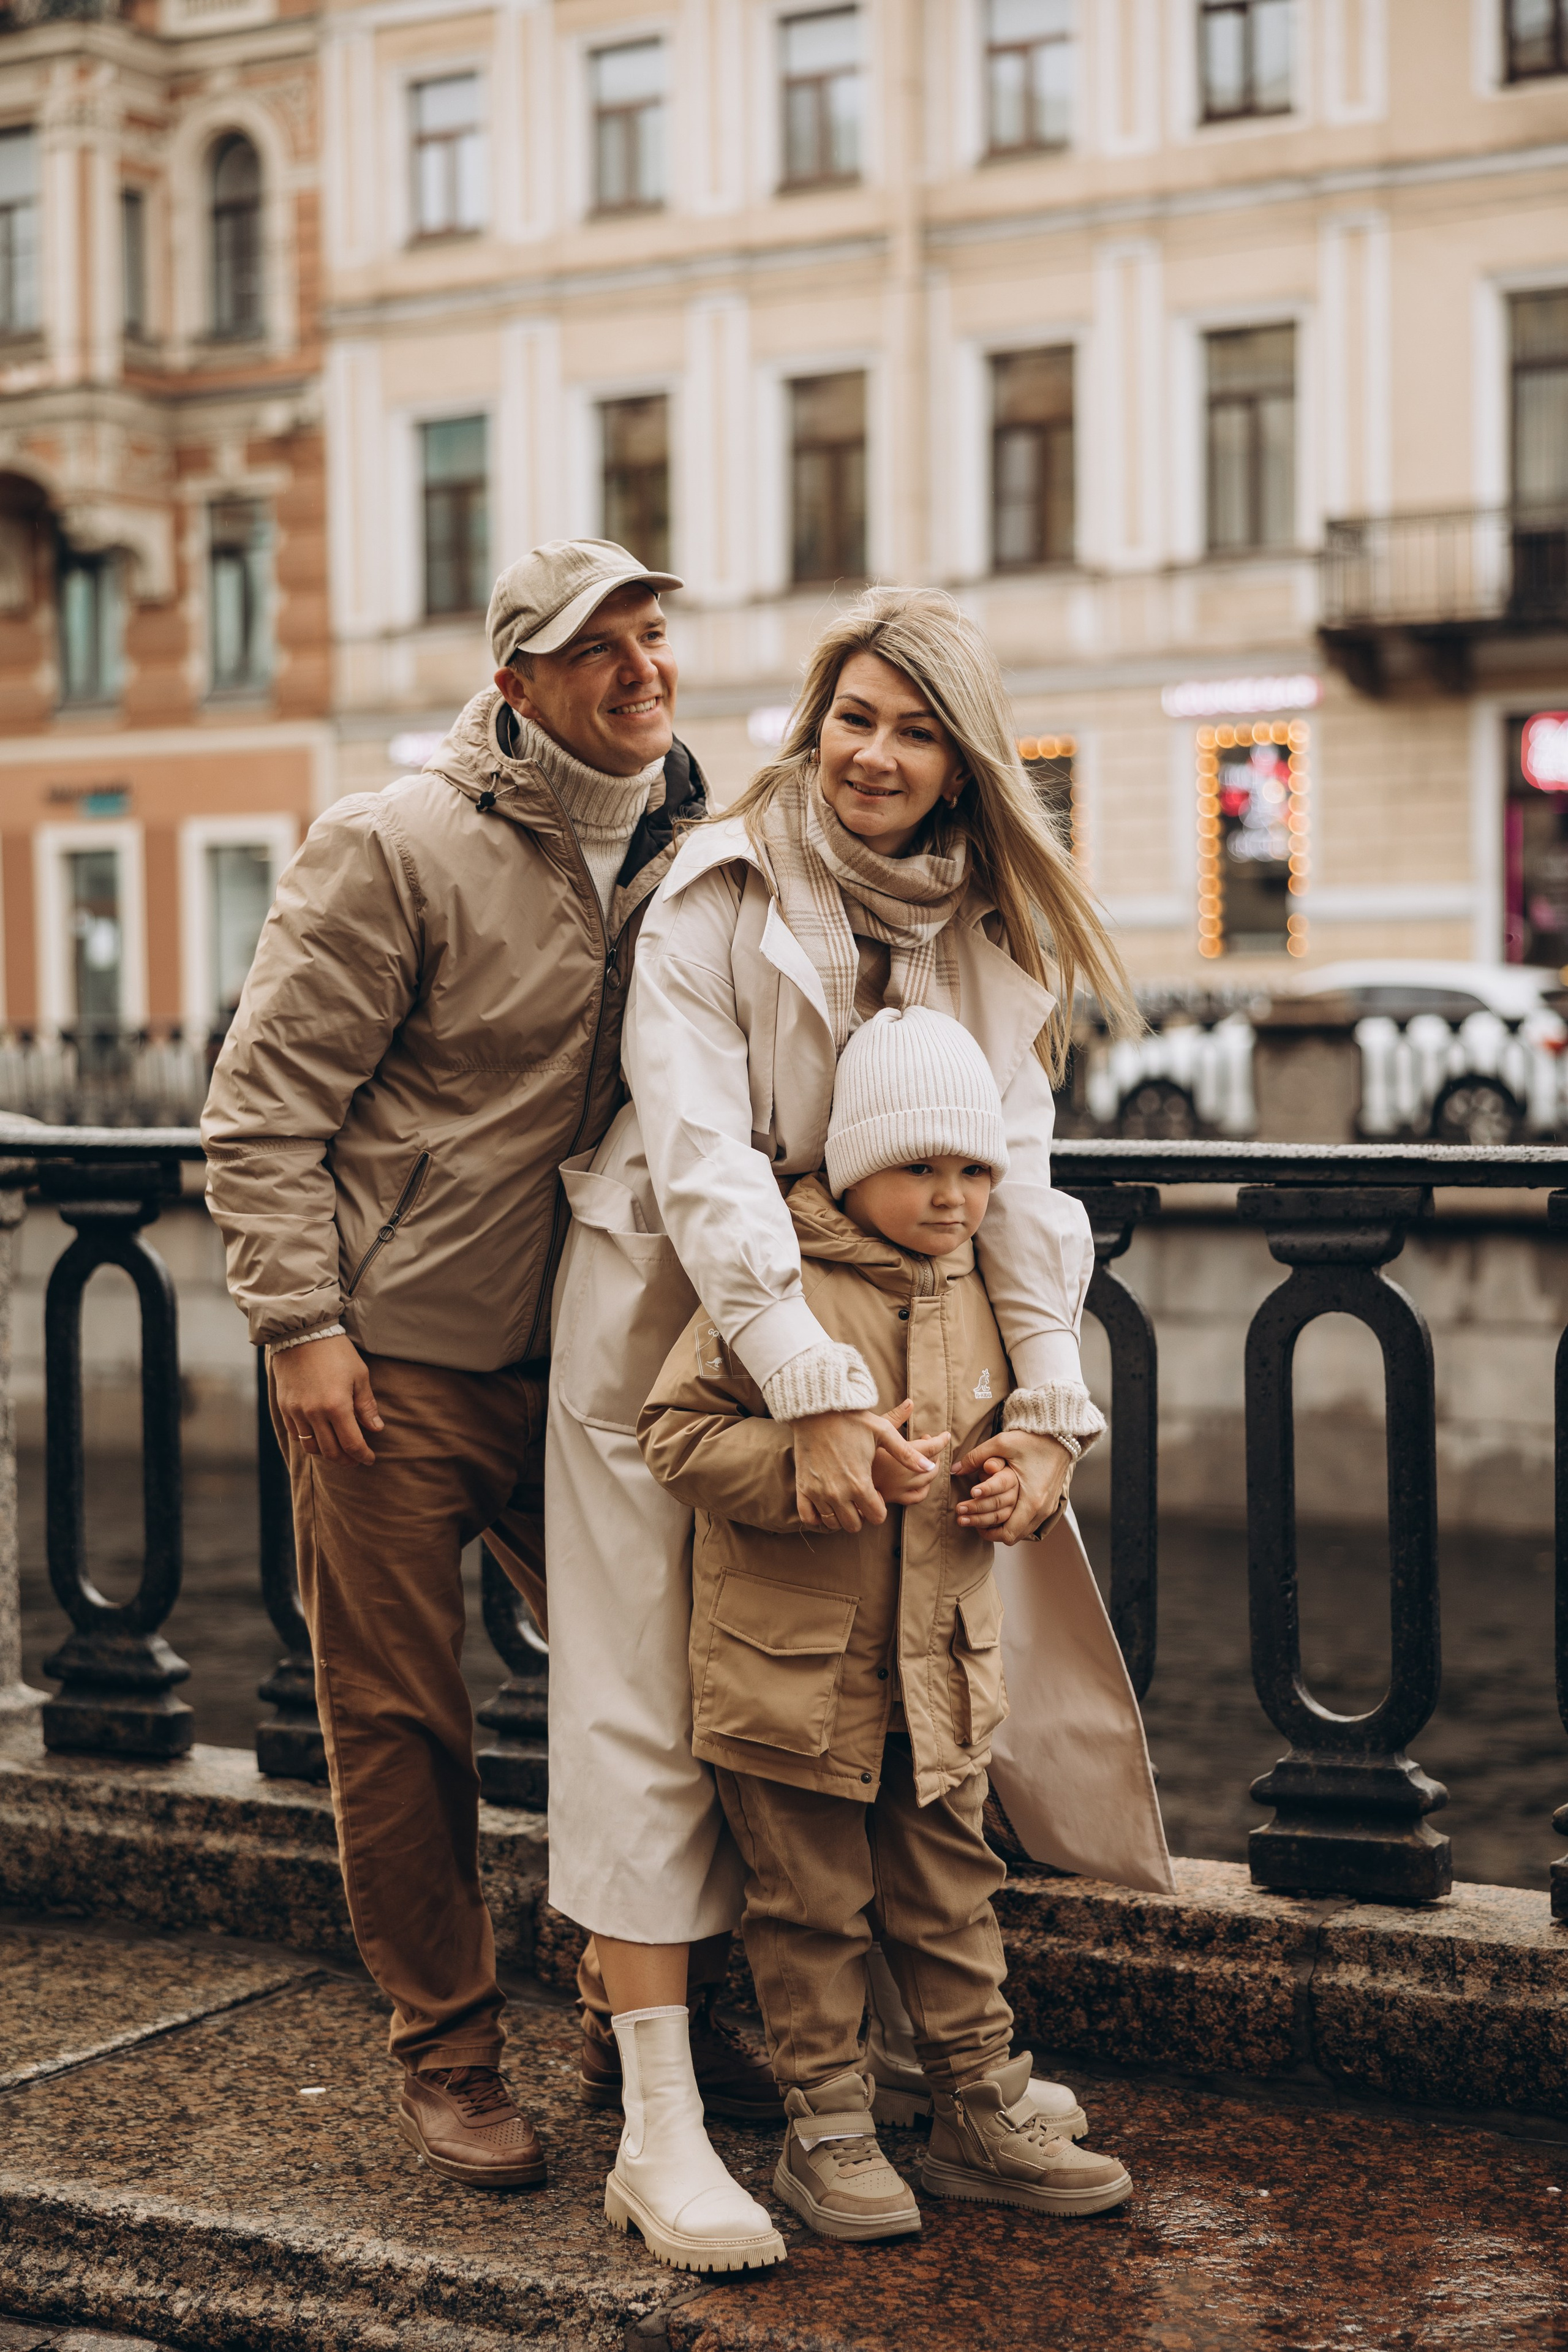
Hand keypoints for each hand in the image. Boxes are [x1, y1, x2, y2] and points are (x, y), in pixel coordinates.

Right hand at [274, 1334, 383, 1466]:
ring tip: (338, 1451)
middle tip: (356, 1460)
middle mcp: (314, 1413)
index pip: (352, 1444)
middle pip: (331, 1451)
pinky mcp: (284, 1407)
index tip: (369, 1459)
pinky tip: (319, 1438)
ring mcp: (296, 1412)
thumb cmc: (335, 1351)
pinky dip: (309, 1441)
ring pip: (311, 1447)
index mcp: (337, 1406)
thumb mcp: (359, 1375)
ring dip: (327, 1454)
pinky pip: (296, 1435)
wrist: (301, 1333)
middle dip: (346, 1460)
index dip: (362, 1455)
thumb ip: (366, 1405)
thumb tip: (376, 1429)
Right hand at [795, 1400, 939, 1534]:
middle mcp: (839, 1493)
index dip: (880, 1510)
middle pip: (853, 1525)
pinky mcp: (803, 1487)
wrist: (816, 1409)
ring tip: (845, 1503)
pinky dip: (817, 1517)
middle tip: (862, 1502)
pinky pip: (809, 1517)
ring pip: (832, 1523)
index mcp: (861, 1483)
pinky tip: (824, 1507)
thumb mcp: (883, 1432)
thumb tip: (929, 1467)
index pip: (876, 1516)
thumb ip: (906, 1454)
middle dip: (861, 1516)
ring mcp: (818, 1492)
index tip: (878, 1499)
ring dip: (841, 1517)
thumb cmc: (851, 1419)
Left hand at [951, 1429, 1073, 1544]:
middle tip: (966, 1520)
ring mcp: (1047, 1508)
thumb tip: (954, 1469)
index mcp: (1031, 1499)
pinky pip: (1028, 1524)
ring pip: (1021, 1532)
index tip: (969, 1515)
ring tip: (979, 1520)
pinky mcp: (1049, 1504)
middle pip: (1011, 1536)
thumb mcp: (1002, 1444)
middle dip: (986, 1530)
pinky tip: (1000, 1513)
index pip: (1007, 1532)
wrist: (1062, 1435)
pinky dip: (1013, 1522)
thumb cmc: (1032, 1439)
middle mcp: (1041, 1509)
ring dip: (1000, 1528)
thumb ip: (976, 1457)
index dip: (984, 1528)